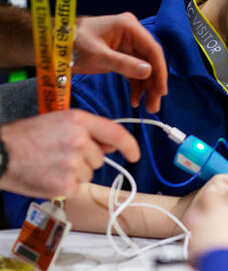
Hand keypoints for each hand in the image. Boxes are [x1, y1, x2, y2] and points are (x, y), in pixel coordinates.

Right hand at [0, 110, 139, 197]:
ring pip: (89, 173)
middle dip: (86, 159)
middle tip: (60, 155)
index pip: (116, 133)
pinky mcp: (64, 185)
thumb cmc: (26, 137)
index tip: (134, 155)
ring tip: (51, 164)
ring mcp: (73, 164)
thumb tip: (113, 145)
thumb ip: (88, 131)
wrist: (0, 154)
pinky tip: (48, 176)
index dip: (129, 145)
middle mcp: (80, 140)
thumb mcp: (59, 121)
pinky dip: (65, 186)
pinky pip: (76, 187)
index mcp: (79, 121)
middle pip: (99, 158)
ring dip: (75, 173)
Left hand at [72, 14, 168, 112]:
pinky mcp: (120, 53)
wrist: (51, 43)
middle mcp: (132, 34)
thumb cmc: (72, 45)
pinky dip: (135, 84)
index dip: (160, 71)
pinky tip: (135, 99)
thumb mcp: (98, 56)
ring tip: (146, 107)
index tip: (161, 92)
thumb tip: (150, 72)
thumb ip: (124, 64)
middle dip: (153, 83)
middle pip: (150, 60)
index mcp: (129, 28)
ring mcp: (126, 44)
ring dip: (145, 87)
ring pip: (144, 67)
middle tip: (154, 106)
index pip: (153, 50)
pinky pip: (133, 69)